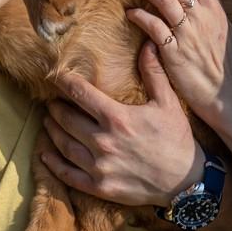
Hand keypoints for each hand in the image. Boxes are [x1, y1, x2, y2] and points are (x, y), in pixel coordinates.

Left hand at [40, 42, 203, 206]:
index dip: (64, 82)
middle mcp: (103, 142)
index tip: (55, 76)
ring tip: (48, 121)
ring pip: (63, 145)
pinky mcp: (99, 186)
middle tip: (51, 102)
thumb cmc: (177, 139)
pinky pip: (68, 174)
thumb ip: (153, 73)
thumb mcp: (167, 103)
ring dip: (51, 131)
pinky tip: (45, 154)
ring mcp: (99, 166)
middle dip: (55, 108)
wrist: (186, 182)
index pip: (80, 94)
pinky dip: (52, 164)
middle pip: (65, 119)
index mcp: (117, 118)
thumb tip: (148, 44)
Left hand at [128, 0, 231, 118]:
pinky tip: (132, 14)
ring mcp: (188, 34)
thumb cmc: (224, 64)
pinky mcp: (173, 52)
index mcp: (215, 10)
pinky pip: (153, 26)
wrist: (225, 95)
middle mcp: (202, 18)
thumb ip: (210, 10)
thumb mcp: (225, 31)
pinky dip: (139, 15)